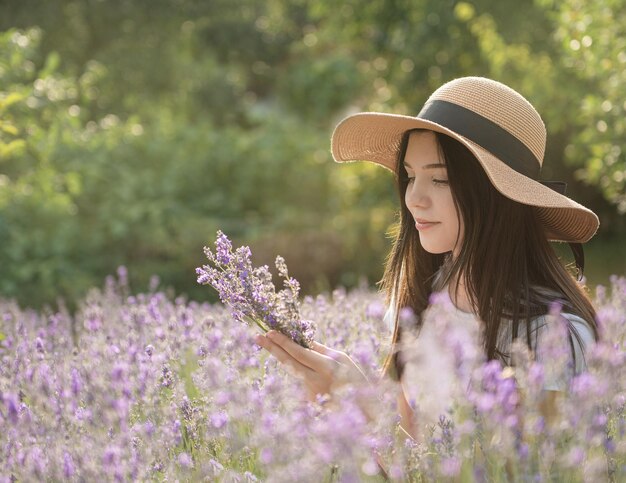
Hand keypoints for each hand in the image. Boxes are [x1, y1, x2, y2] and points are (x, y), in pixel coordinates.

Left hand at [254, 330, 368, 401]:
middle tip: (258, 337)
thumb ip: (321, 350)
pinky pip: (301, 381)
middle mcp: (315, 381)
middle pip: (289, 362)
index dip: (283, 342)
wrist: (365, 412)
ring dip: (286, 358)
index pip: (299, 353)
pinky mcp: (309, 402)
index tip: (270, 332)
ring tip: (281, 348)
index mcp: (326, 368)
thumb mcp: (342, 359)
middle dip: (272, 348)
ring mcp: (310, 393)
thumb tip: (302, 339)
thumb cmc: (356, 379)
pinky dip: (302, 373)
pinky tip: (314, 374)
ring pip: (293, 371)